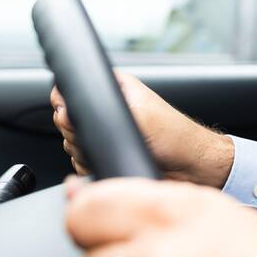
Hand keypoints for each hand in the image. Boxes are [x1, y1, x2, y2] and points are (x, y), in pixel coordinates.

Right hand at [50, 71, 233, 186]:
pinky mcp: (105, 155)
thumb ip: (103, 110)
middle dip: (76, 132)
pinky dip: (89, 166)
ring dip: (83, 151)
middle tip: (102, 136)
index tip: (72, 115)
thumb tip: (67, 111)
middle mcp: (106, 109)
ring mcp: (104, 134)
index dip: (64, 103)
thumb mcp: (140, 115)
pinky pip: (80, 162)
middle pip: (65, 119)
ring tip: (114, 150)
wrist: (191, 167)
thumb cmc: (176, 137)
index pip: (70, 88)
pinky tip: (111, 163)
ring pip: (70, 142)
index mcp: (115, 88)